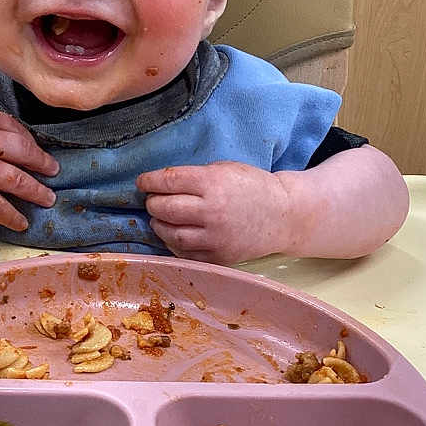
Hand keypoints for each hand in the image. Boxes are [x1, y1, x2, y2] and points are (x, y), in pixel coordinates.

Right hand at [0, 104, 58, 230]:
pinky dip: (13, 215)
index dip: (31, 143)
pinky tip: (22, 221)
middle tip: (55, 172)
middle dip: (43, 165)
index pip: (17, 130)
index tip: (37, 152)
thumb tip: (10, 136)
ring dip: (37, 192)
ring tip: (48, 199)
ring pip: (18, 182)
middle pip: (25, 154)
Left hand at [137, 161, 298, 264]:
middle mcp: (212, 210)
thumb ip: (195, 177)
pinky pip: (185, 253)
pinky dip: (174, 244)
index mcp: (212, 182)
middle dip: (152, 203)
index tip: (142, 182)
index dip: (149, 181)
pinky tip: (174, 234)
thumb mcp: (224, 169)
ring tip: (160, 218)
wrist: (283, 215)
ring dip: (159, 224)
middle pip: (165, 208)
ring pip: (171, 233)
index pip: (168, 181)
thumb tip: (162, 184)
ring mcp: (215, 236)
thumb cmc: (252, 187)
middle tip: (152, 200)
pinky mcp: (219, 256)